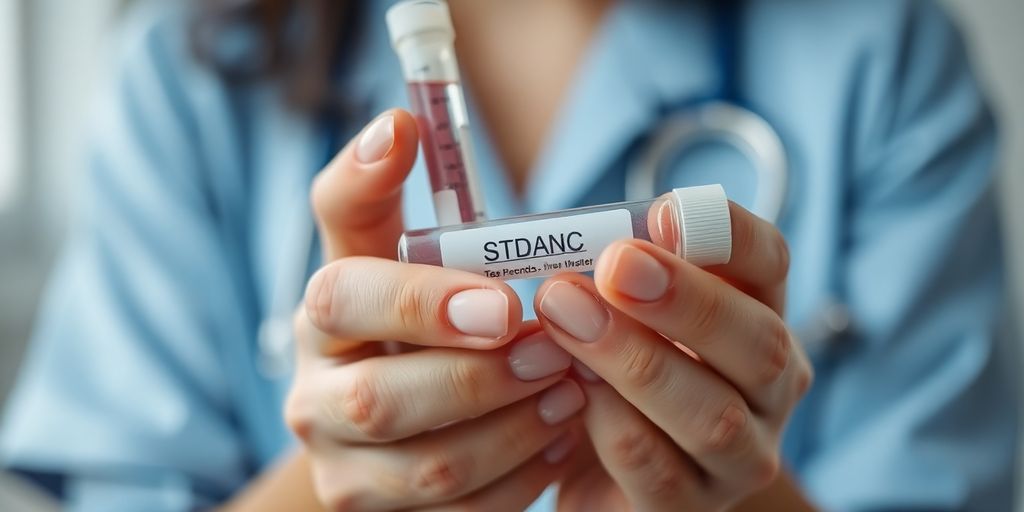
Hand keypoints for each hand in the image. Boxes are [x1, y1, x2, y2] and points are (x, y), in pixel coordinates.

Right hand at [285, 110, 584, 510]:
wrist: (391, 407)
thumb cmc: (402, 309)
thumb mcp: (383, 246)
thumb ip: (377, 188)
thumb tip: (395, 125)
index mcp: (320, 317)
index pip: (343, 298)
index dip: (422, 301)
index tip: (507, 302)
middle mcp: (316, 399)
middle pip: (381, 402)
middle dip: (479, 378)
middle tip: (555, 351)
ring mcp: (346, 471)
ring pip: (429, 471)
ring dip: (514, 429)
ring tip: (573, 390)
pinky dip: (521, 479)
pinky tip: (560, 437)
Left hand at [535, 203, 812, 511]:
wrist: (595, 468)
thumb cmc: (608, 370)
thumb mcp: (616, 311)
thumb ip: (614, 276)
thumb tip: (582, 239)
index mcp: (756, 316)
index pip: (770, 262)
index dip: (724, 233)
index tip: (659, 213)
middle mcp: (769, 388)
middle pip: (760, 341)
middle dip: (685, 300)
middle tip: (614, 266)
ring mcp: (741, 456)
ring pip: (713, 414)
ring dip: (636, 360)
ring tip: (565, 314)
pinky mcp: (692, 508)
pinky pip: (661, 471)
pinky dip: (614, 424)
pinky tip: (571, 390)